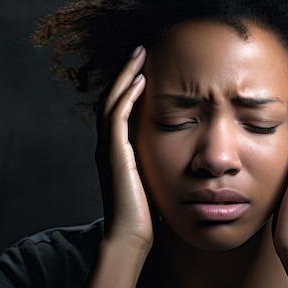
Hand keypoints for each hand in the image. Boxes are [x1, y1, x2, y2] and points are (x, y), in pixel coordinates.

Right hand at [95, 46, 152, 249]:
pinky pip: (117, 116)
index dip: (129, 85)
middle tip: (141, 49)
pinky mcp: (114, 154)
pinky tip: (141, 80)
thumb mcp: (154, 181)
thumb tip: (179, 154)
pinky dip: (126, 96)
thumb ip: (158, 163)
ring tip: (140, 54)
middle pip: (111, 97)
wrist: (130, 238)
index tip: (146, 67)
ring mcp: (108, 149)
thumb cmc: (146, 214)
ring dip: (125, 75)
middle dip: (125, 72)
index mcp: (117, 150)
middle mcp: (108, 146)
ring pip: (111, 100)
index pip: (119, 108)